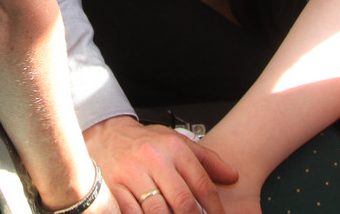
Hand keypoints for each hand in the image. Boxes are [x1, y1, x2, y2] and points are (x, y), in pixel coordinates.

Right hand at [84, 116, 235, 213]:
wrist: (106, 134)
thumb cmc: (145, 143)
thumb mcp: (178, 143)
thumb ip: (207, 160)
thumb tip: (233, 176)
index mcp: (173, 148)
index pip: (201, 183)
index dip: (214, 208)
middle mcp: (154, 159)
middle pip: (182, 201)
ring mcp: (131, 174)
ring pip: (157, 211)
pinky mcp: (112, 188)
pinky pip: (132, 213)